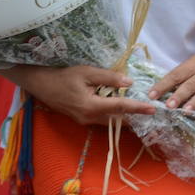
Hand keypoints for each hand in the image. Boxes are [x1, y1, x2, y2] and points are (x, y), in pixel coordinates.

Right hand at [0, 64, 154, 126]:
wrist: (40, 84)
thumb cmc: (62, 76)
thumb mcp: (86, 72)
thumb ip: (108, 78)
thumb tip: (129, 83)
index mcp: (91, 106)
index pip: (120, 107)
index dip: (138, 107)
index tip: (153, 108)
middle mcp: (89, 118)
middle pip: (118, 119)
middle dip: (135, 117)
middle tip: (150, 111)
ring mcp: (85, 121)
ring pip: (110, 122)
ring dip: (125, 117)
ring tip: (140, 111)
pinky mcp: (82, 119)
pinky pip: (102, 120)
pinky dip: (114, 115)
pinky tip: (121, 108)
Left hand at [148, 43, 194, 113]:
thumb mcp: (191, 63)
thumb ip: (179, 76)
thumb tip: (160, 90)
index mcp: (191, 67)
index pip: (174, 76)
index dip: (162, 86)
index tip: (151, 95)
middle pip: (189, 86)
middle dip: (178, 96)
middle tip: (169, 105)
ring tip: (186, 111)